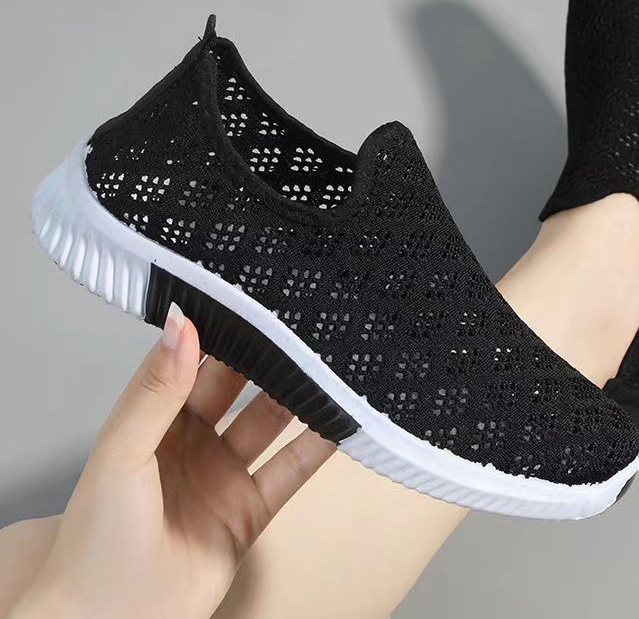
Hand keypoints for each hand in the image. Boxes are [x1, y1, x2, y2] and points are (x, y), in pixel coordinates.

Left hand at [12, 303, 334, 618]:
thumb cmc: (95, 542)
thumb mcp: (122, 452)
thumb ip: (156, 389)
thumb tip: (182, 322)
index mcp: (155, 420)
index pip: (193, 361)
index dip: (220, 331)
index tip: (251, 300)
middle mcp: (192, 442)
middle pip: (238, 387)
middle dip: (265, 358)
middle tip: (298, 326)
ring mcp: (223, 475)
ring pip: (269, 422)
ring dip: (296, 396)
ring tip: (326, 364)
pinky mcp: (250, 511)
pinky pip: (290, 470)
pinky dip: (316, 446)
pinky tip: (339, 421)